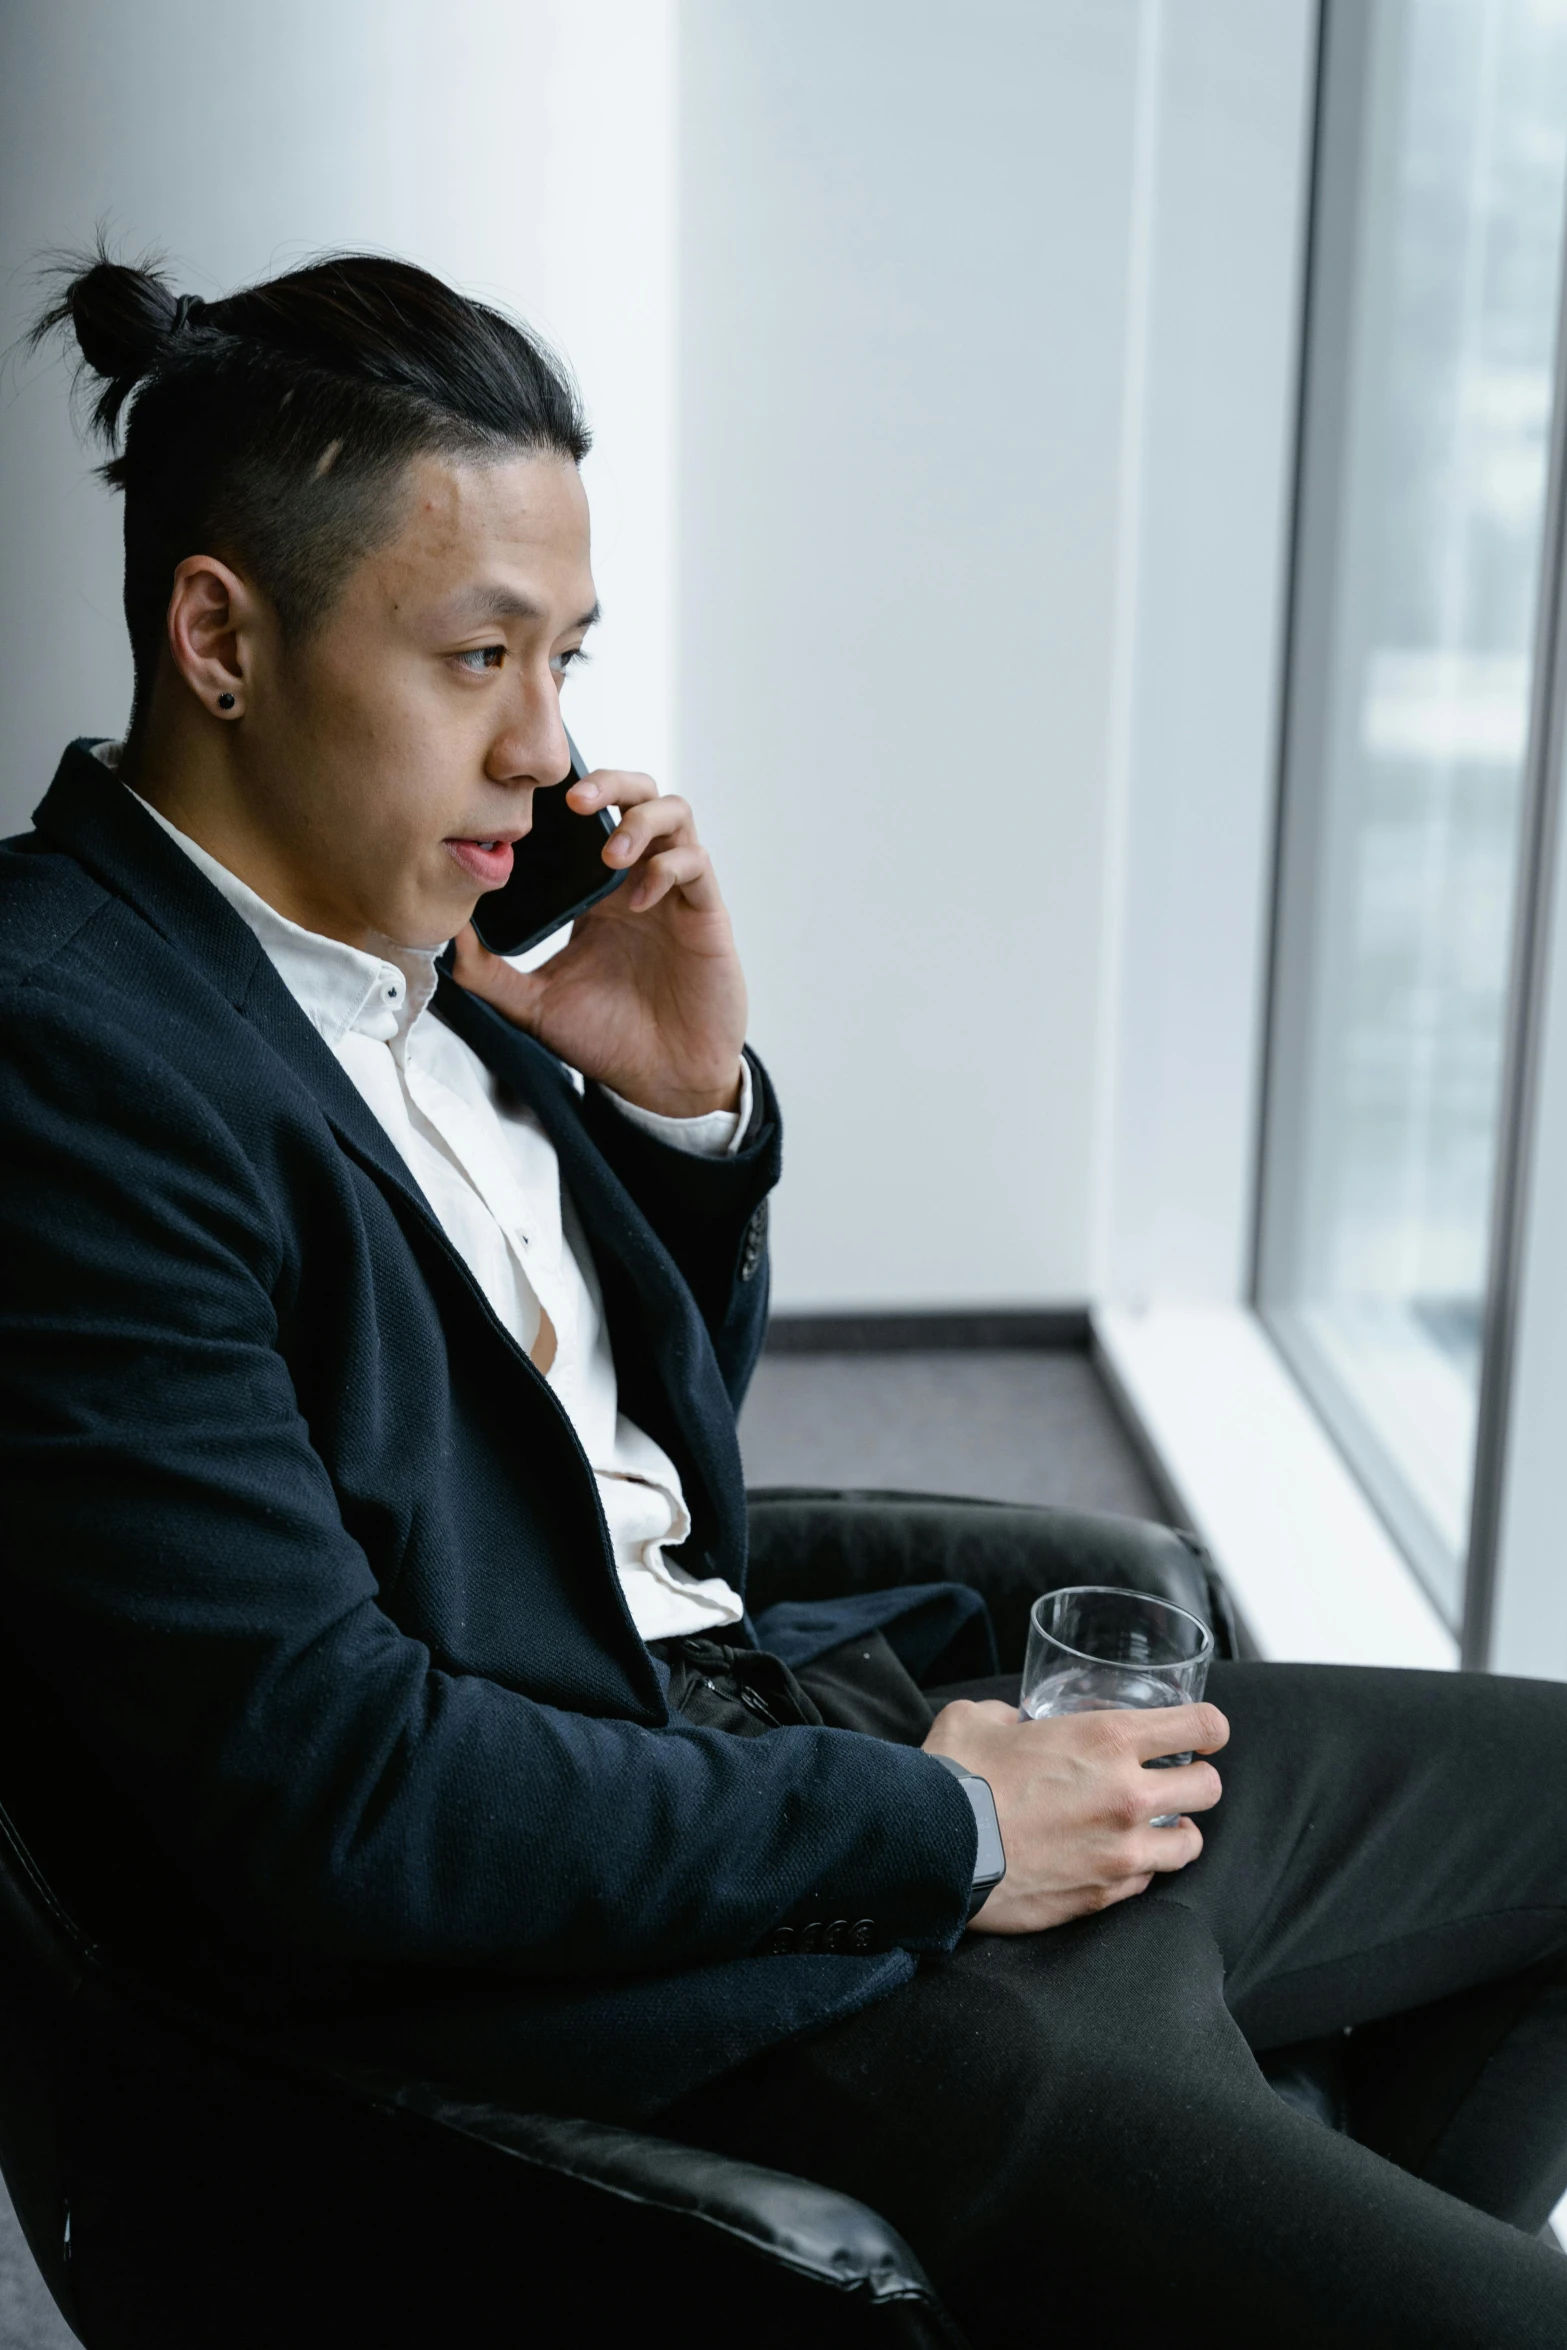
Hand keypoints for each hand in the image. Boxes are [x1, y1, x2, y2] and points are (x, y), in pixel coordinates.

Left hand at [450, 770, 747, 1117]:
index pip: (589, 818)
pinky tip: (639, 899)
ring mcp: (675, 892)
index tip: (530, 799)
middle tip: (573, 800)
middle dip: (608, 782)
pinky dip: (667, 868)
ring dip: (640, 819)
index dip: (568, 795)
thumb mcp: (532, 1005)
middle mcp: (638, 879)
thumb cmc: (606, 1040)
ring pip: (674, 813)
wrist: (663, 1082)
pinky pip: (694, 864)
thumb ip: (488, 972)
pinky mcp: (705, 914)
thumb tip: (445, 931)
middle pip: (636, 793)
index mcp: (598, 892)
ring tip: (610, 853)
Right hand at [923, 1699, 1228, 1934]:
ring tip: (1152, 1829)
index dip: (1209, 1727)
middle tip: (1172, 1782)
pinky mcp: (1103, 1895)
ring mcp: (1121, 1851)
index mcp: (1108, 1739)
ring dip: (1175, 1833)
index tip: (1202, 1734)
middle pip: (1208, 1788)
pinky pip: (1145, 1882)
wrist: (935, 1850)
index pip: (1200, 1726)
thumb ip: (1008, 1715)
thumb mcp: (978, 1719)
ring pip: (1189, 1844)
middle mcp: (1128, 1795)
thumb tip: (1013, 1724)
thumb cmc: (956, 1778)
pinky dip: (1137, 1869)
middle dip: (1196, 1781)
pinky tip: (1112, 1860)